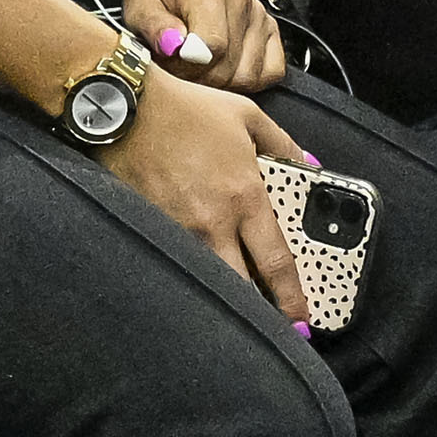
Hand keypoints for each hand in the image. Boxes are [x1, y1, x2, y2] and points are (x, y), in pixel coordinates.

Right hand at [110, 70, 313, 321]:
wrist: (127, 109)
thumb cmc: (186, 109)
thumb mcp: (246, 115)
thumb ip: (283, 143)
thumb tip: (309, 164)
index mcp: (245, 197)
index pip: (276, 264)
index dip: (292, 298)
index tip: (301, 319)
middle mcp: (213, 224)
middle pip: (241, 289)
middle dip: (259, 314)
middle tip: (270, 327)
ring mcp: (178, 233)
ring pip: (207, 282)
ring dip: (222, 296)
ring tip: (231, 307)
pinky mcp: (150, 231)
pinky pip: (174, 264)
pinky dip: (186, 275)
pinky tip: (190, 278)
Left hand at [117, 0, 287, 96]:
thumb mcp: (140, 6)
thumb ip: (154, 27)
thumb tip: (174, 45)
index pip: (213, 46)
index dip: (188, 67)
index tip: (171, 62)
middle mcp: (241, 1)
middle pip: (229, 68)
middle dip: (199, 79)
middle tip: (179, 68)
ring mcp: (259, 17)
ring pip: (248, 76)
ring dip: (220, 83)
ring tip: (198, 67)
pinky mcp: (271, 31)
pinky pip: (270, 72)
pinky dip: (247, 81)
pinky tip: (224, 70)